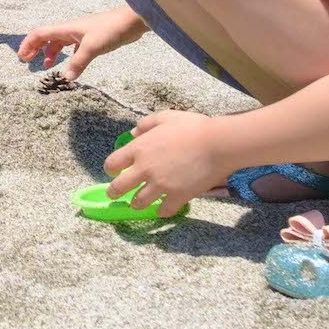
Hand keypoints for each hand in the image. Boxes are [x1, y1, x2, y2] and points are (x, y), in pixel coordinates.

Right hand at [15, 4, 145, 80]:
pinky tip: (70, 65)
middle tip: (28, 61)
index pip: (40, 33)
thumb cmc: (111, 29)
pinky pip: (73, 48)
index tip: (22, 57)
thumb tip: (66, 78)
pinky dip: (67, 56)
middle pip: (47, 37)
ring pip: (59, 43)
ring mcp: (81, 35)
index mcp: (66, 29)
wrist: (131, 22)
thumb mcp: (92, 47)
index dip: (28, 44)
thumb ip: (78, 62)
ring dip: (50, 53)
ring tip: (47, 66)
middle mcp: (70, 30)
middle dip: (35, 48)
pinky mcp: (91, 40)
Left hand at [103, 111, 225, 216]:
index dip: (111, 168)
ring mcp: (160, 185)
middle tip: (114, 194)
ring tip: (138, 202)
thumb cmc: (192, 127)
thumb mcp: (165, 117)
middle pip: (119, 187)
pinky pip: (163, 211)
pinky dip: (161, 211)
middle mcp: (145, 169)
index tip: (114, 171)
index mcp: (139, 149)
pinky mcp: (177, 197)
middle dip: (114, 192)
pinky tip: (162, 208)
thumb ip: (146, 124)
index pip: (112, 163)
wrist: (217, 144)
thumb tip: (133, 134)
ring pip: (138, 202)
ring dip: (136, 203)